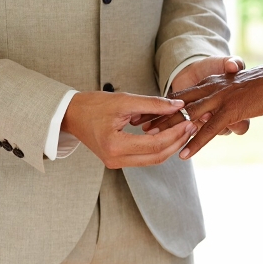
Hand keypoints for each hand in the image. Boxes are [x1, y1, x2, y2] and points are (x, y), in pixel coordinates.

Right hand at [61, 91, 196, 167]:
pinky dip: (159, 147)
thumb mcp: (124, 100)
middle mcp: (115, 160)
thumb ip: (153, 104)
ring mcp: (116, 163)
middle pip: (157, 157)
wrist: (71, 115)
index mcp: (115, 145)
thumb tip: (178, 106)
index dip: (175, 134)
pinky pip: (145, 157)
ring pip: (153, 159)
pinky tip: (169, 134)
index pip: (154, 145)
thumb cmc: (93, 105)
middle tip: (191, 126)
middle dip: (177, 142)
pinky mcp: (118, 160)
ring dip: (170, 146)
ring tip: (184, 129)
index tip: (188, 121)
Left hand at [146, 59, 262, 159]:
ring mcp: (221, 99)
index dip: (162, 105)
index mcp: (213, 84)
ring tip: (152, 139)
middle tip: (139, 126)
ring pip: (189, 116)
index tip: (145, 113)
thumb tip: (225, 121)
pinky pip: (209, 130)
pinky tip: (184, 154)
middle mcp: (213, 89)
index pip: (182, 95)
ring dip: (169, 128)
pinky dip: (195, 143)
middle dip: (157, 115)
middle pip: (179, 104)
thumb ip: (226, 105)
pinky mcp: (232, 110)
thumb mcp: (239, 94)